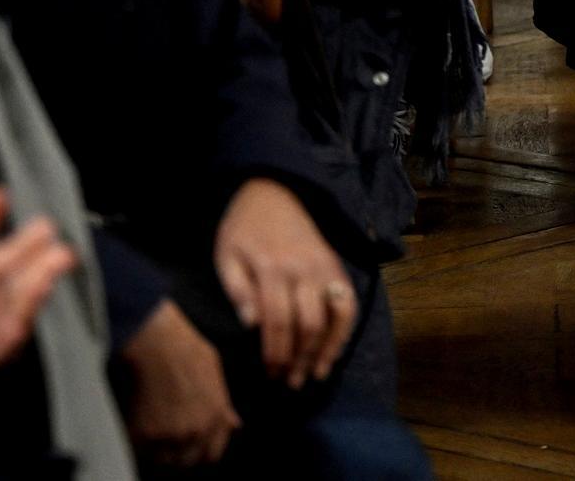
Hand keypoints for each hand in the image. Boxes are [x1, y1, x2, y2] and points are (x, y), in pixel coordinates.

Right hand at [123, 298, 240, 466]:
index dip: (201, 449)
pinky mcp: (145, 434)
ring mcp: (170, 435)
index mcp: (216, 417)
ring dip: (157, 448)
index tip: (190, 444)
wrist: (156, 340)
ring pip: (163, 458)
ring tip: (152, 425)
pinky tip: (137, 422)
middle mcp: (197, 430)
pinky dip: (138, 441)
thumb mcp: (215, 372)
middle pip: (187, 460)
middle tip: (166, 434)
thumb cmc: (184, 347)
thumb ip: (223, 404)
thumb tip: (234, 425)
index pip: (212, 453)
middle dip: (178, 450)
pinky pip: (140, 450)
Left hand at [213, 178, 354, 389]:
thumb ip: (237, 289)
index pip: (277, 322)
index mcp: (272, 269)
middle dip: (299, 359)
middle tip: (290, 382)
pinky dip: (345, 329)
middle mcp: (303, 270)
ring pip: (332, 317)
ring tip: (315, 374)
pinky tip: (335, 350)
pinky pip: (348, 302)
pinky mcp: (336, 266)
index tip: (270, 374)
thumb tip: (250, 325)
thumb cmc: (243, 228)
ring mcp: (324, 268)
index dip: (275, 353)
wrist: (275, 192)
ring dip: (326, 350)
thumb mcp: (226, 254)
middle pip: (307, 325)